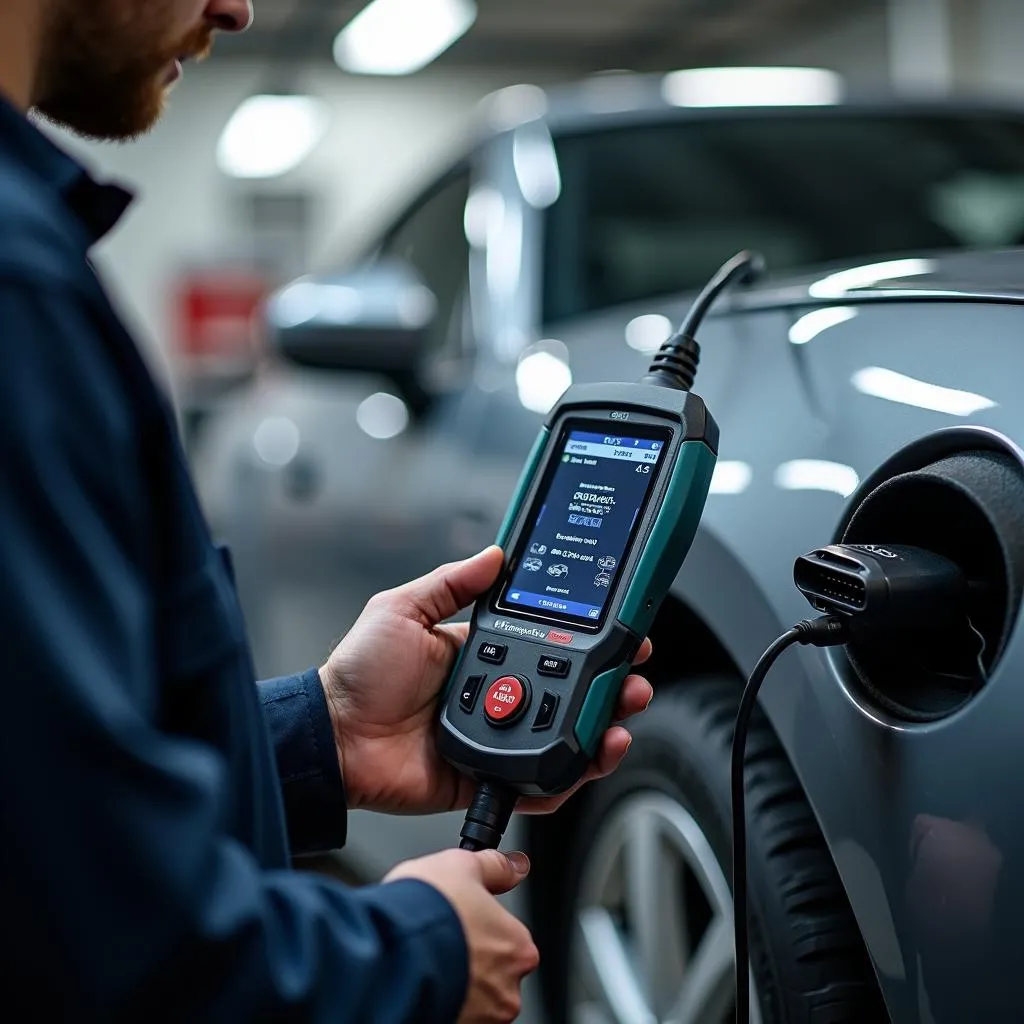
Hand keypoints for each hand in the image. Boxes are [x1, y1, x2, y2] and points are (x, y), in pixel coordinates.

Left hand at [320, 545, 653, 814]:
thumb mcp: (401, 610)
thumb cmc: (357, 673)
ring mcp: (495, 738)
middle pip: (566, 695)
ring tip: (619, 720)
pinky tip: (588, 758)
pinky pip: (537, 784)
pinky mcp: (488, 778)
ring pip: (561, 738)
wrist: (333, 736)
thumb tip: (494, 553)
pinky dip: (568, 778)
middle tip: (632, 680)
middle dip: (608, 688)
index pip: (547, 646)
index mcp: (480, 654)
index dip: (586, 644)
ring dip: (599, 730)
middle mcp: (495, 696)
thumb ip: (451, 583)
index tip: (618, 636)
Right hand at [385, 848, 538, 1022]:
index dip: (480, 924)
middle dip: (469, 958)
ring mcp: (482, 1017)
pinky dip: (440, 1001)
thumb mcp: (462, 866)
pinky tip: (423, 981)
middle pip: (492, 970)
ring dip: (455, 982)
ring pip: (472, 997)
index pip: (508, 935)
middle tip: (441, 940)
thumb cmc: (427, 912)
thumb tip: (514, 865)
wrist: (390, 953)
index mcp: (517, 947)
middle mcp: (507, 988)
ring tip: (427, 961)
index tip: (461, 920)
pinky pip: (454, 1013)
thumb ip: (494, 868)